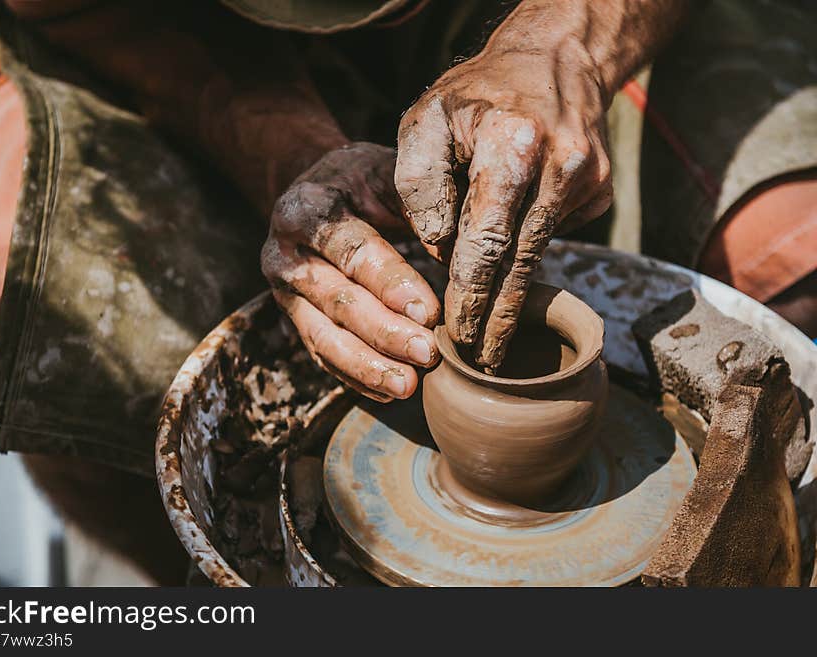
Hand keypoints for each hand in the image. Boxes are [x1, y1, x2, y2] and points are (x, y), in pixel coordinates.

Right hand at [262, 143, 440, 401]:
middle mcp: (285, 255)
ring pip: (324, 337)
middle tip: (426, 356)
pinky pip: (322, 356)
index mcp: (306, 210)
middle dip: (384, 333)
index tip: (429, 313)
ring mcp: (285, 294)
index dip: (391, 284)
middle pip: (337, 301)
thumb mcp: (385, 176)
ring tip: (408, 387)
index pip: (352, 252)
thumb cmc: (362, 181)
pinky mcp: (294, 320)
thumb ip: (417, 209)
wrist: (316, 189)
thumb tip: (459, 255)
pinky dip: (355, 377)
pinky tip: (388, 392)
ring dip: (367, 366)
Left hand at [395, 4, 617, 371]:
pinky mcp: (602, 193)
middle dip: (499, 317)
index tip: (458, 336)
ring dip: (512, 295)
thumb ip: (420, 184)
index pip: (486, 241)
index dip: (471, 295)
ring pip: (539, 255)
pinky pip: (554, 235)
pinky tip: (510, 240)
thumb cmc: (477, 93)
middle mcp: (562, 166)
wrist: (557, 60)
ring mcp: (590, 182)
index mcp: (513, 144)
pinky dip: (526, 246)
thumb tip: (440, 250)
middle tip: (480, 361)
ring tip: (490, 336)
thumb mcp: (426, 120)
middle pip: (522, 262)